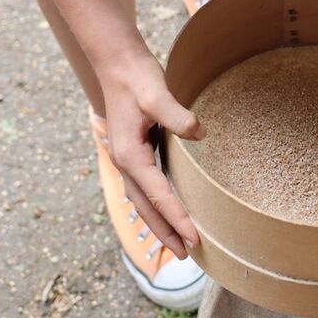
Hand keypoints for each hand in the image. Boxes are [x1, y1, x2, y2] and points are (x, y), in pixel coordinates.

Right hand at [96, 49, 205, 257]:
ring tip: (177, 243)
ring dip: (159, 223)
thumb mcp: (157, 93)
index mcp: (129, 154)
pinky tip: (167, 210)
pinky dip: (155, 204)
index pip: (158, 195)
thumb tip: (200, 133)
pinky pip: (145, 187)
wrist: (117, 62)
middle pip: (146, 207)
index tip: (195, 237)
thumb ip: (177, 115)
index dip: (177, 218)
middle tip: (187, 255)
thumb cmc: (136, 77)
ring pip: (143, 200)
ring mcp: (127, 158)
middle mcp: (125, 161)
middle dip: (165, 232)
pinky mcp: (134, 151)